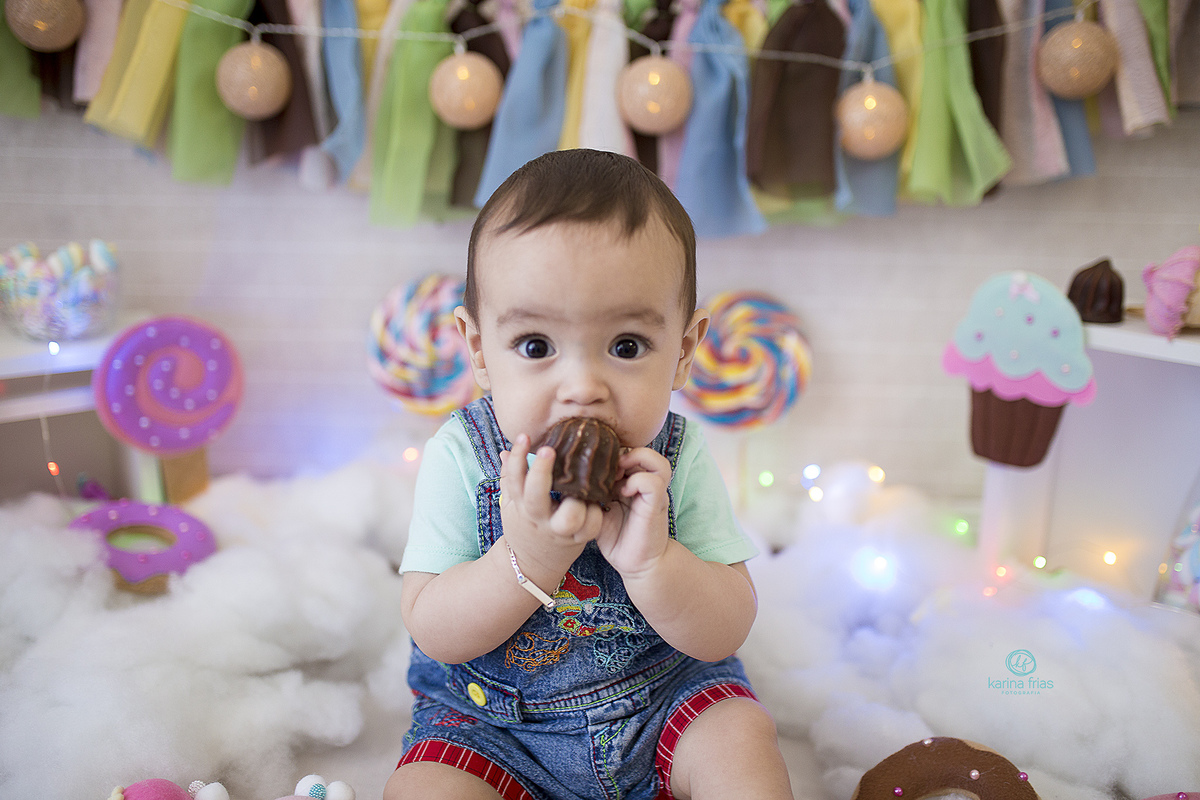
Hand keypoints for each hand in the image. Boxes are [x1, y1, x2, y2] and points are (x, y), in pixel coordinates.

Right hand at [498, 434, 601, 578]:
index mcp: (521, 506)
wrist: (531, 564)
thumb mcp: (512, 504)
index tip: (525, 437)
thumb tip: (507, 451)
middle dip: (541, 473)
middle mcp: (539, 518)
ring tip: (581, 483)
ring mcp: (559, 531)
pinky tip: (595, 499)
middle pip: (536, 496)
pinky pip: (591, 526)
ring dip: (576, 498)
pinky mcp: (579, 540)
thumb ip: (511, 477)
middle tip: (549, 451)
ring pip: (570, 516)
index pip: (515, 479)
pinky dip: (596, 513)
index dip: (519, 458)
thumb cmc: (524, 526)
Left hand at [594, 447, 672, 578]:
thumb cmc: (617, 538)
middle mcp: (647, 485)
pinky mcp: (656, 505)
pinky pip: (652, 482)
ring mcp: (654, 494)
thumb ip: (592, 493)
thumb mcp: (599, 510)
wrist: (637, 565)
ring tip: (618, 473)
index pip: (630, 452)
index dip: (613, 452)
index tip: (594, 463)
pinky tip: (623, 492)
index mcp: (634, 483)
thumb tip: (569, 479)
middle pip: (645, 451)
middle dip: (623, 452)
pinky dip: (637, 481)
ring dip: (636, 462)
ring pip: (656, 461)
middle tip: (605, 465)